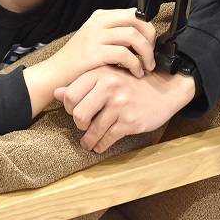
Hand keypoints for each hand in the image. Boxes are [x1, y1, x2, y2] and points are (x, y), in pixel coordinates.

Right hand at [23, 8, 155, 117]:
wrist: (56, 73)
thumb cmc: (78, 61)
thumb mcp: (94, 39)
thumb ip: (113, 33)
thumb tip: (140, 36)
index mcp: (100, 17)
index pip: (133, 13)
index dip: (147, 28)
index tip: (151, 43)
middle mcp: (98, 22)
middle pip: (136, 19)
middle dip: (150, 37)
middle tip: (152, 54)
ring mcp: (95, 36)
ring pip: (132, 35)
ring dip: (146, 53)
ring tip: (147, 66)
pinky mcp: (94, 52)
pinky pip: (124, 54)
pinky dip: (135, 65)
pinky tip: (135, 73)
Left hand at [54, 65, 195, 152]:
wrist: (162, 88)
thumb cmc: (130, 82)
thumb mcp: (106, 76)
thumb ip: (81, 84)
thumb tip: (56, 92)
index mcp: (99, 74)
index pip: (70, 95)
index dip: (68, 107)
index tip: (73, 111)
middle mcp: (108, 87)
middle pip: (78, 114)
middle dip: (79, 124)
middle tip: (82, 126)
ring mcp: (119, 104)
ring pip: (93, 129)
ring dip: (88, 140)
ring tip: (87, 143)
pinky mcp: (130, 121)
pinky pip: (108, 138)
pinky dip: (101, 145)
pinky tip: (99, 146)